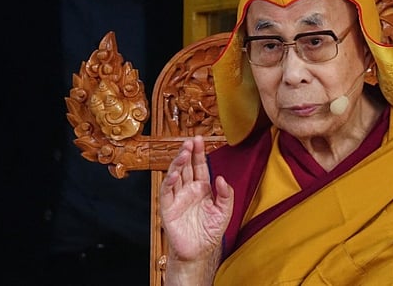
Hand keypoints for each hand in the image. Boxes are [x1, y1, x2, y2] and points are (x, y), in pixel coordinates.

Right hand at [160, 135, 233, 261]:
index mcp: (202, 188)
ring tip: (184, 152)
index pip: (199, 166)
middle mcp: (188, 190)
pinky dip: (169, 182)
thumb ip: (225, 195)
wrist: (197, 253)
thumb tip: (222, 178)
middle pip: (186, 166)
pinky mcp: (168, 208)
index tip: (199, 139)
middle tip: (190, 140)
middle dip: (188, 153)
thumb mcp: (224, 213)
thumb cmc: (209, 233)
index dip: (199, 153)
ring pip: (175, 175)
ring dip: (178, 163)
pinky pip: (167, 192)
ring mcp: (177, 198)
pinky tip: (175, 173)